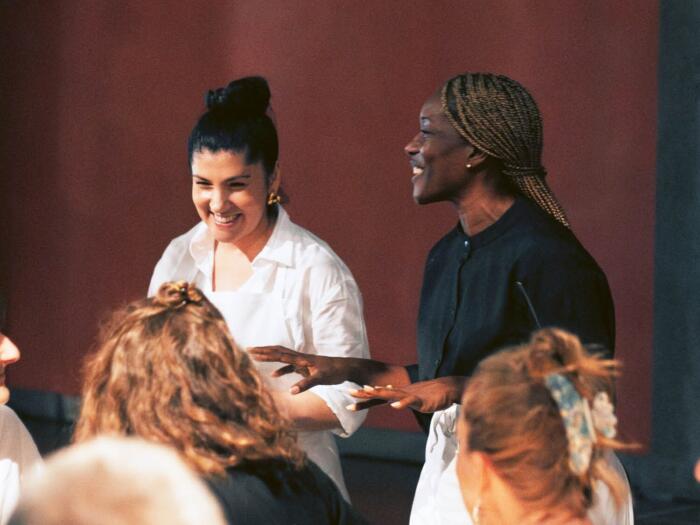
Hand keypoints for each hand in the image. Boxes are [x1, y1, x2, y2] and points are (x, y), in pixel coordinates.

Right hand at [249, 346, 356, 393]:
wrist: (347, 368)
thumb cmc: (336, 372)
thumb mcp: (321, 378)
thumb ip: (306, 384)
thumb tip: (291, 391)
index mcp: (302, 359)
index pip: (279, 354)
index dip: (265, 353)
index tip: (252, 351)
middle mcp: (300, 358)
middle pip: (278, 351)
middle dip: (263, 350)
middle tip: (248, 349)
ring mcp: (303, 362)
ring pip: (283, 357)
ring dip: (270, 357)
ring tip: (257, 357)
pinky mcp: (307, 367)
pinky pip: (290, 366)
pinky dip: (281, 370)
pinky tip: (275, 375)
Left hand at [348, 376, 466, 412]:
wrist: (447, 388)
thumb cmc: (430, 395)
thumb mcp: (412, 399)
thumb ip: (400, 400)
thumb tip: (390, 401)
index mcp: (397, 394)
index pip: (377, 396)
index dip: (363, 398)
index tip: (349, 399)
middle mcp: (400, 393)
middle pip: (379, 393)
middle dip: (364, 394)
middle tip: (349, 393)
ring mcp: (409, 395)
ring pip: (392, 394)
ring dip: (379, 393)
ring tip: (367, 391)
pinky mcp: (420, 400)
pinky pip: (409, 402)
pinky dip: (402, 404)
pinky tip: (394, 406)